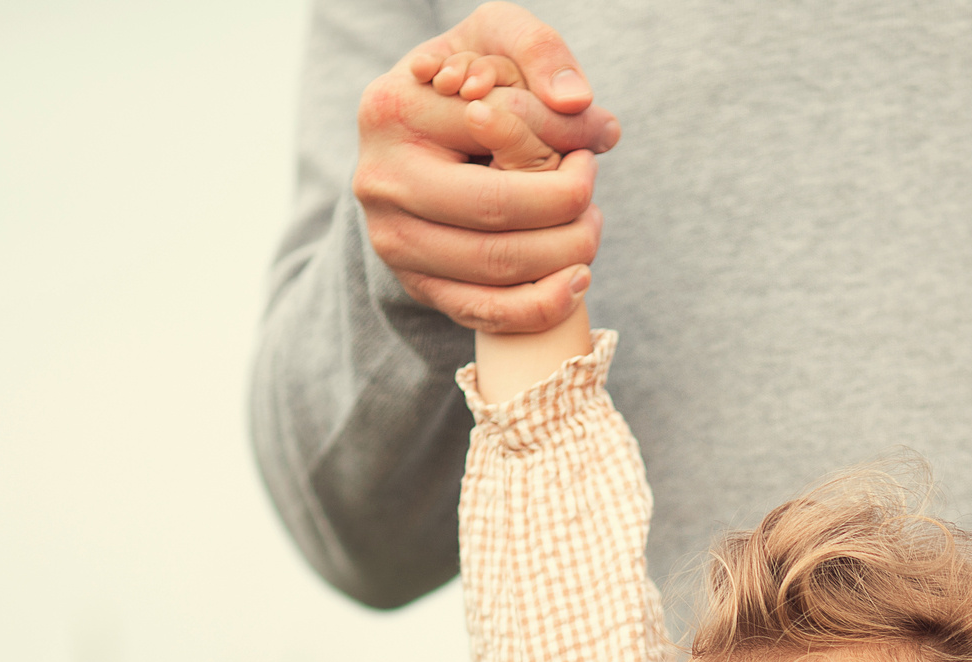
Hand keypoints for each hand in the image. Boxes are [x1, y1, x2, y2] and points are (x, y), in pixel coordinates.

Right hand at [353, 3, 620, 333]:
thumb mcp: (495, 39)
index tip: (590, 137)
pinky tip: (579, 279)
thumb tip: (577, 102)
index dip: (560, 135)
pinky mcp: (416, 284)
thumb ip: (539, 51)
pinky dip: (544, 305)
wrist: (424, 139)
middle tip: (590, 180)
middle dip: (567, 201)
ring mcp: (393, 240)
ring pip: (497, 264)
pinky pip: (487, 312)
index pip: (496, 126)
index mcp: (392, 108)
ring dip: (566, 250)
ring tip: (588, 222)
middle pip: (495, 206)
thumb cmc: (470, 83)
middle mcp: (381, 179)